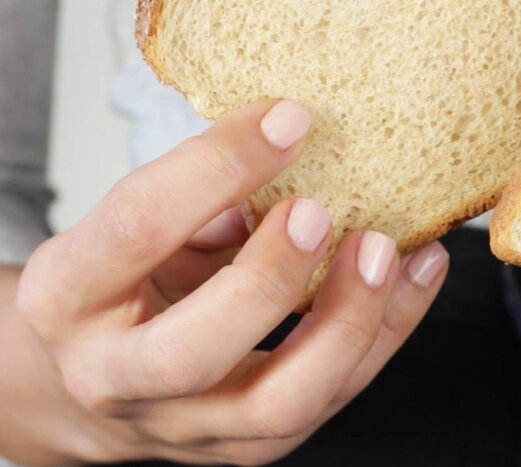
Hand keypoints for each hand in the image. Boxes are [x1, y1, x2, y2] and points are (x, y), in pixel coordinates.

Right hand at [8, 100, 448, 464]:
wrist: (84, 384)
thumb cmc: (115, 286)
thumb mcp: (127, 228)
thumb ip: (195, 201)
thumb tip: (288, 161)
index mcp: (69, 296)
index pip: (138, 227)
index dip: (217, 167)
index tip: (289, 120)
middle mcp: (117, 377)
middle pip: (193, 353)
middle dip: (270, 279)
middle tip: (321, 213)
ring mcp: (188, 426)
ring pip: (280, 403)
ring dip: (349, 322)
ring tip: (389, 250)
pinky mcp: (249, 446)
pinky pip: (332, 398)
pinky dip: (388, 332)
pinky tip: (418, 273)